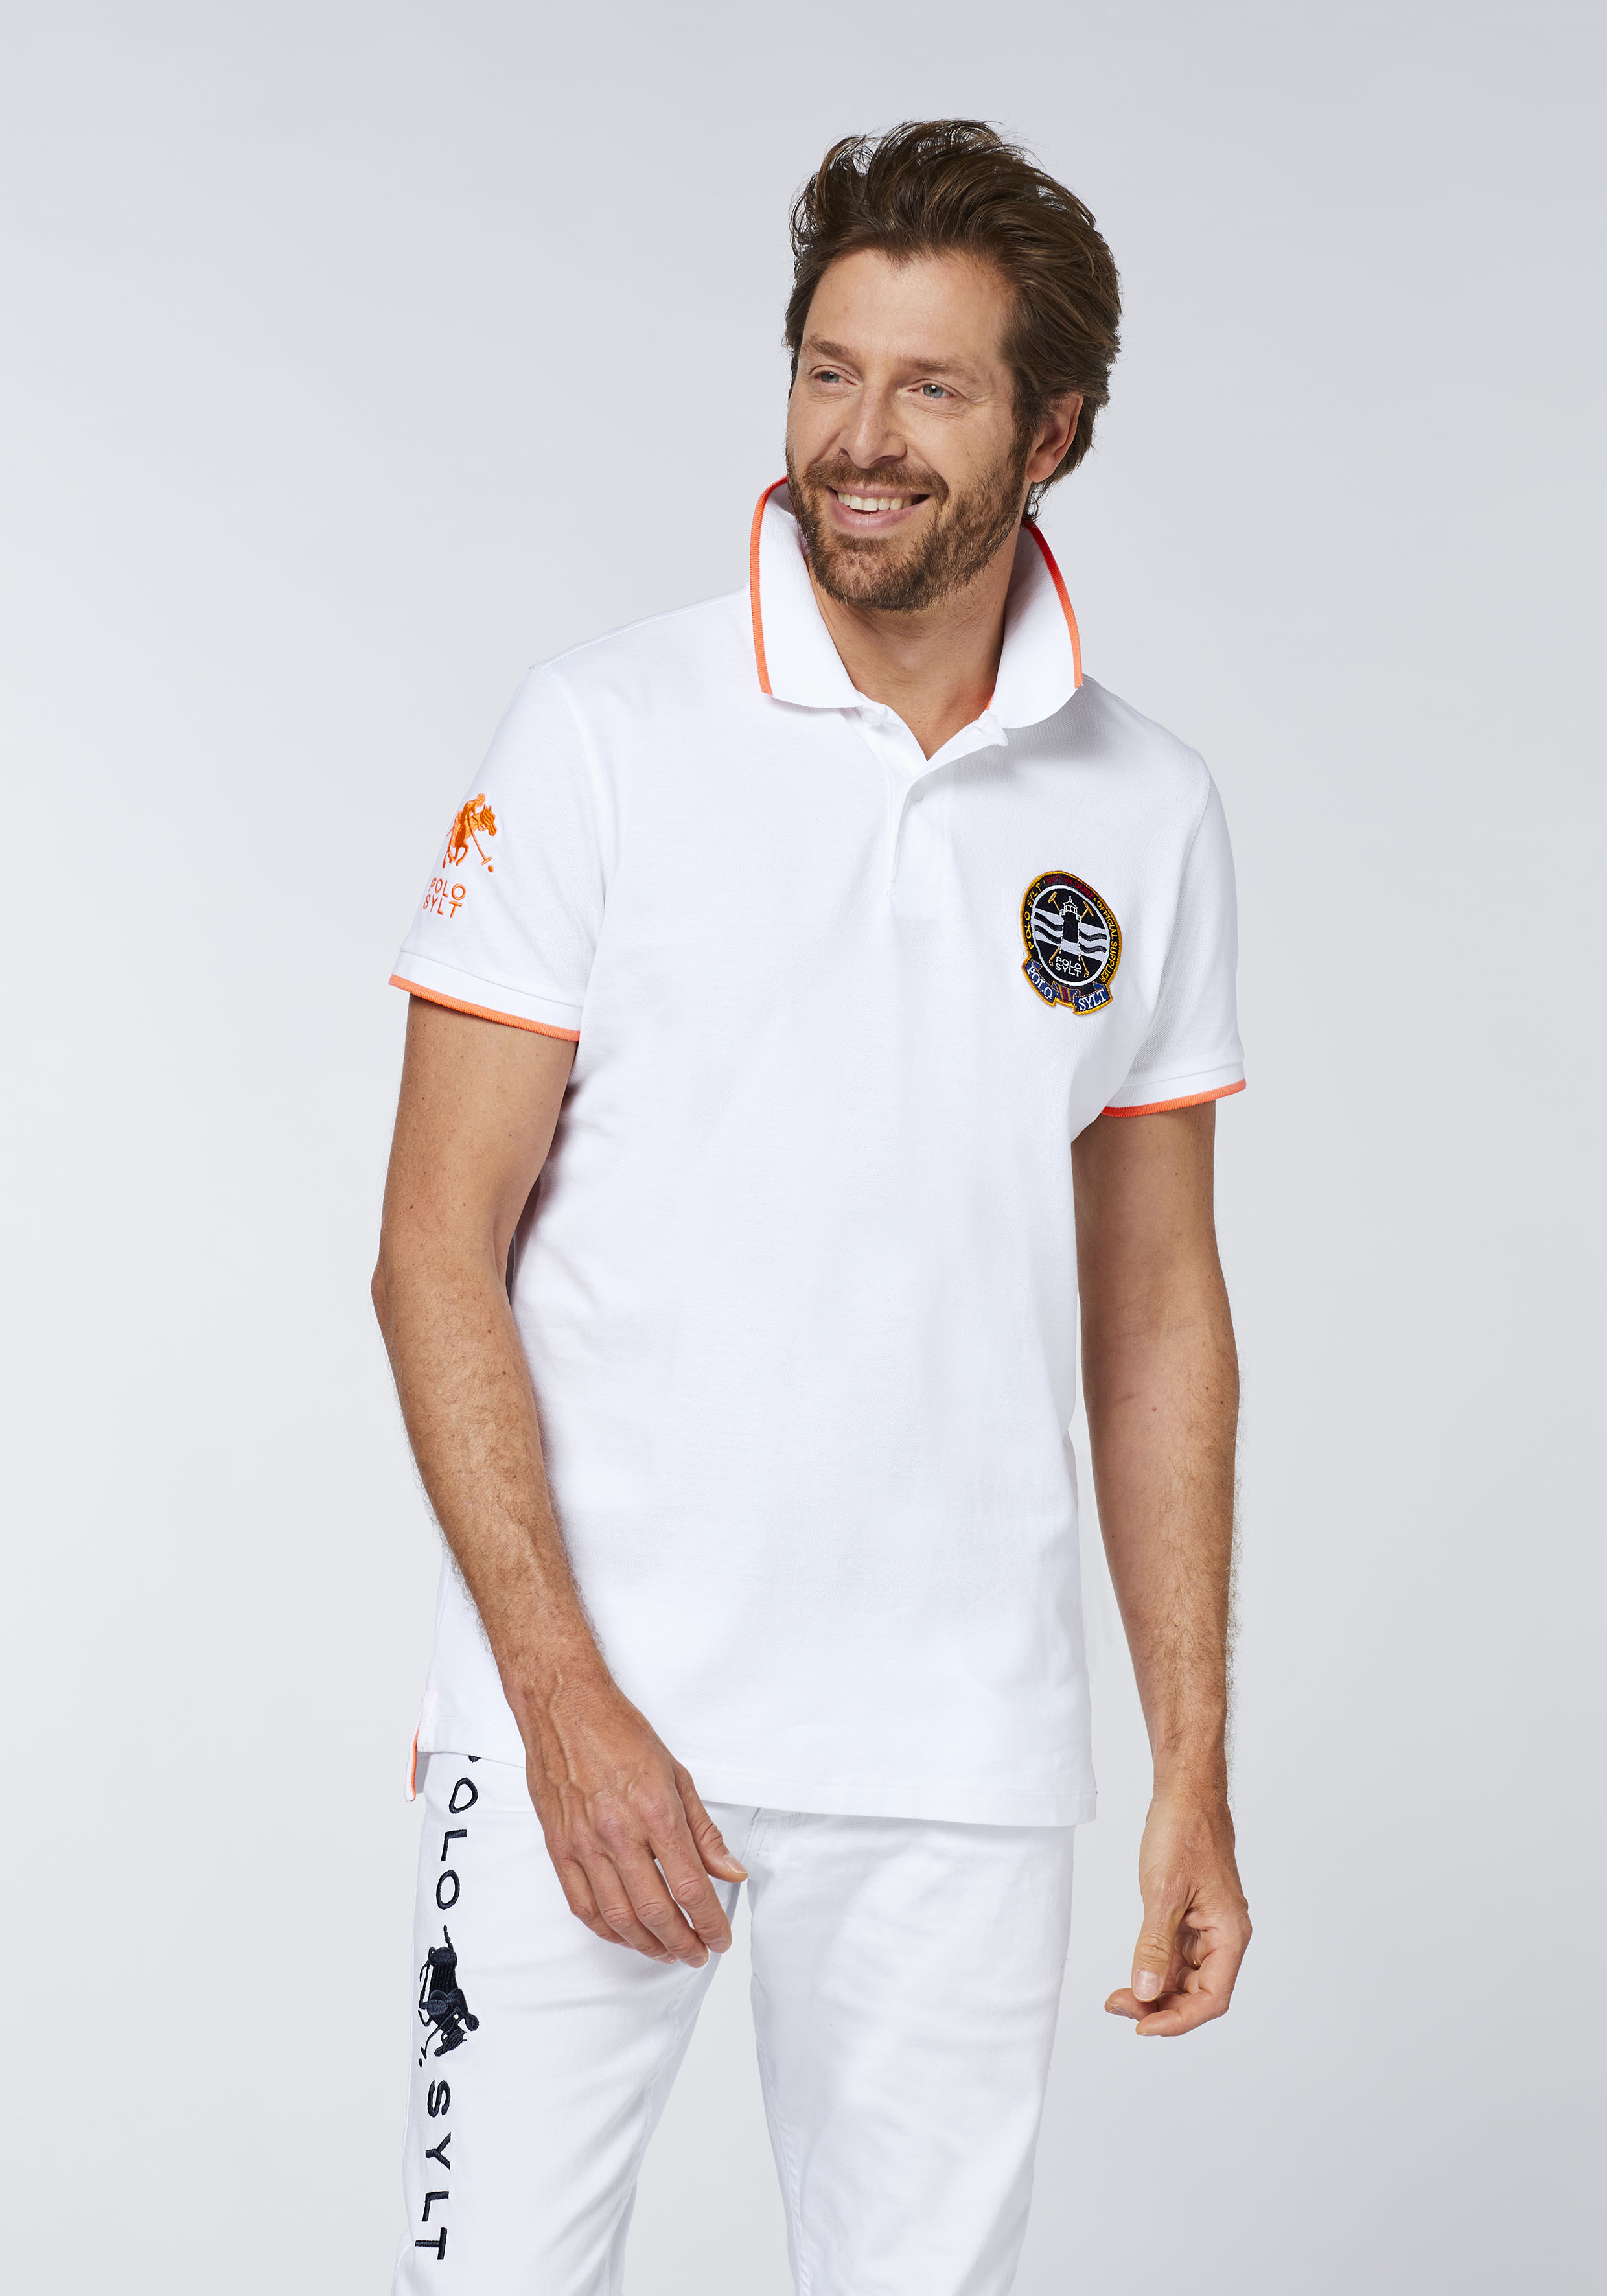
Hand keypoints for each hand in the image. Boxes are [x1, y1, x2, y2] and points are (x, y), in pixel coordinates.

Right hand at [522, 1667, 747, 1966]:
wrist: (563, 1707)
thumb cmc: (620, 1733)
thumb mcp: (676, 1774)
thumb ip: (703, 1831)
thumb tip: (730, 1871)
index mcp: (656, 1812)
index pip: (690, 1886)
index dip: (709, 1921)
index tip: (720, 1936)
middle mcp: (619, 1833)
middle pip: (656, 1911)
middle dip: (683, 1942)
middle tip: (698, 1952)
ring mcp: (584, 1843)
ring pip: (618, 1917)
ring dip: (647, 1945)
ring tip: (667, 1951)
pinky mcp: (559, 1847)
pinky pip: (582, 1905)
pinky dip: (606, 1929)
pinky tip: (624, 1934)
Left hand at [1105, 1785, 1250, 2035]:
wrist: (1186, 1792)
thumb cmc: (1183, 1831)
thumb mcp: (1163, 1892)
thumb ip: (1154, 1945)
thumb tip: (1144, 1991)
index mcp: (1230, 1934)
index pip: (1212, 1999)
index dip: (1178, 2021)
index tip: (1142, 2026)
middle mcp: (1224, 1936)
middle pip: (1198, 1994)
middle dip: (1160, 2007)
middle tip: (1118, 2005)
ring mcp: (1208, 1927)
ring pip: (1185, 1978)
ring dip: (1155, 1991)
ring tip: (1119, 1994)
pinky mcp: (1192, 1916)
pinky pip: (1176, 1956)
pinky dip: (1155, 1967)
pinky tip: (1132, 1971)